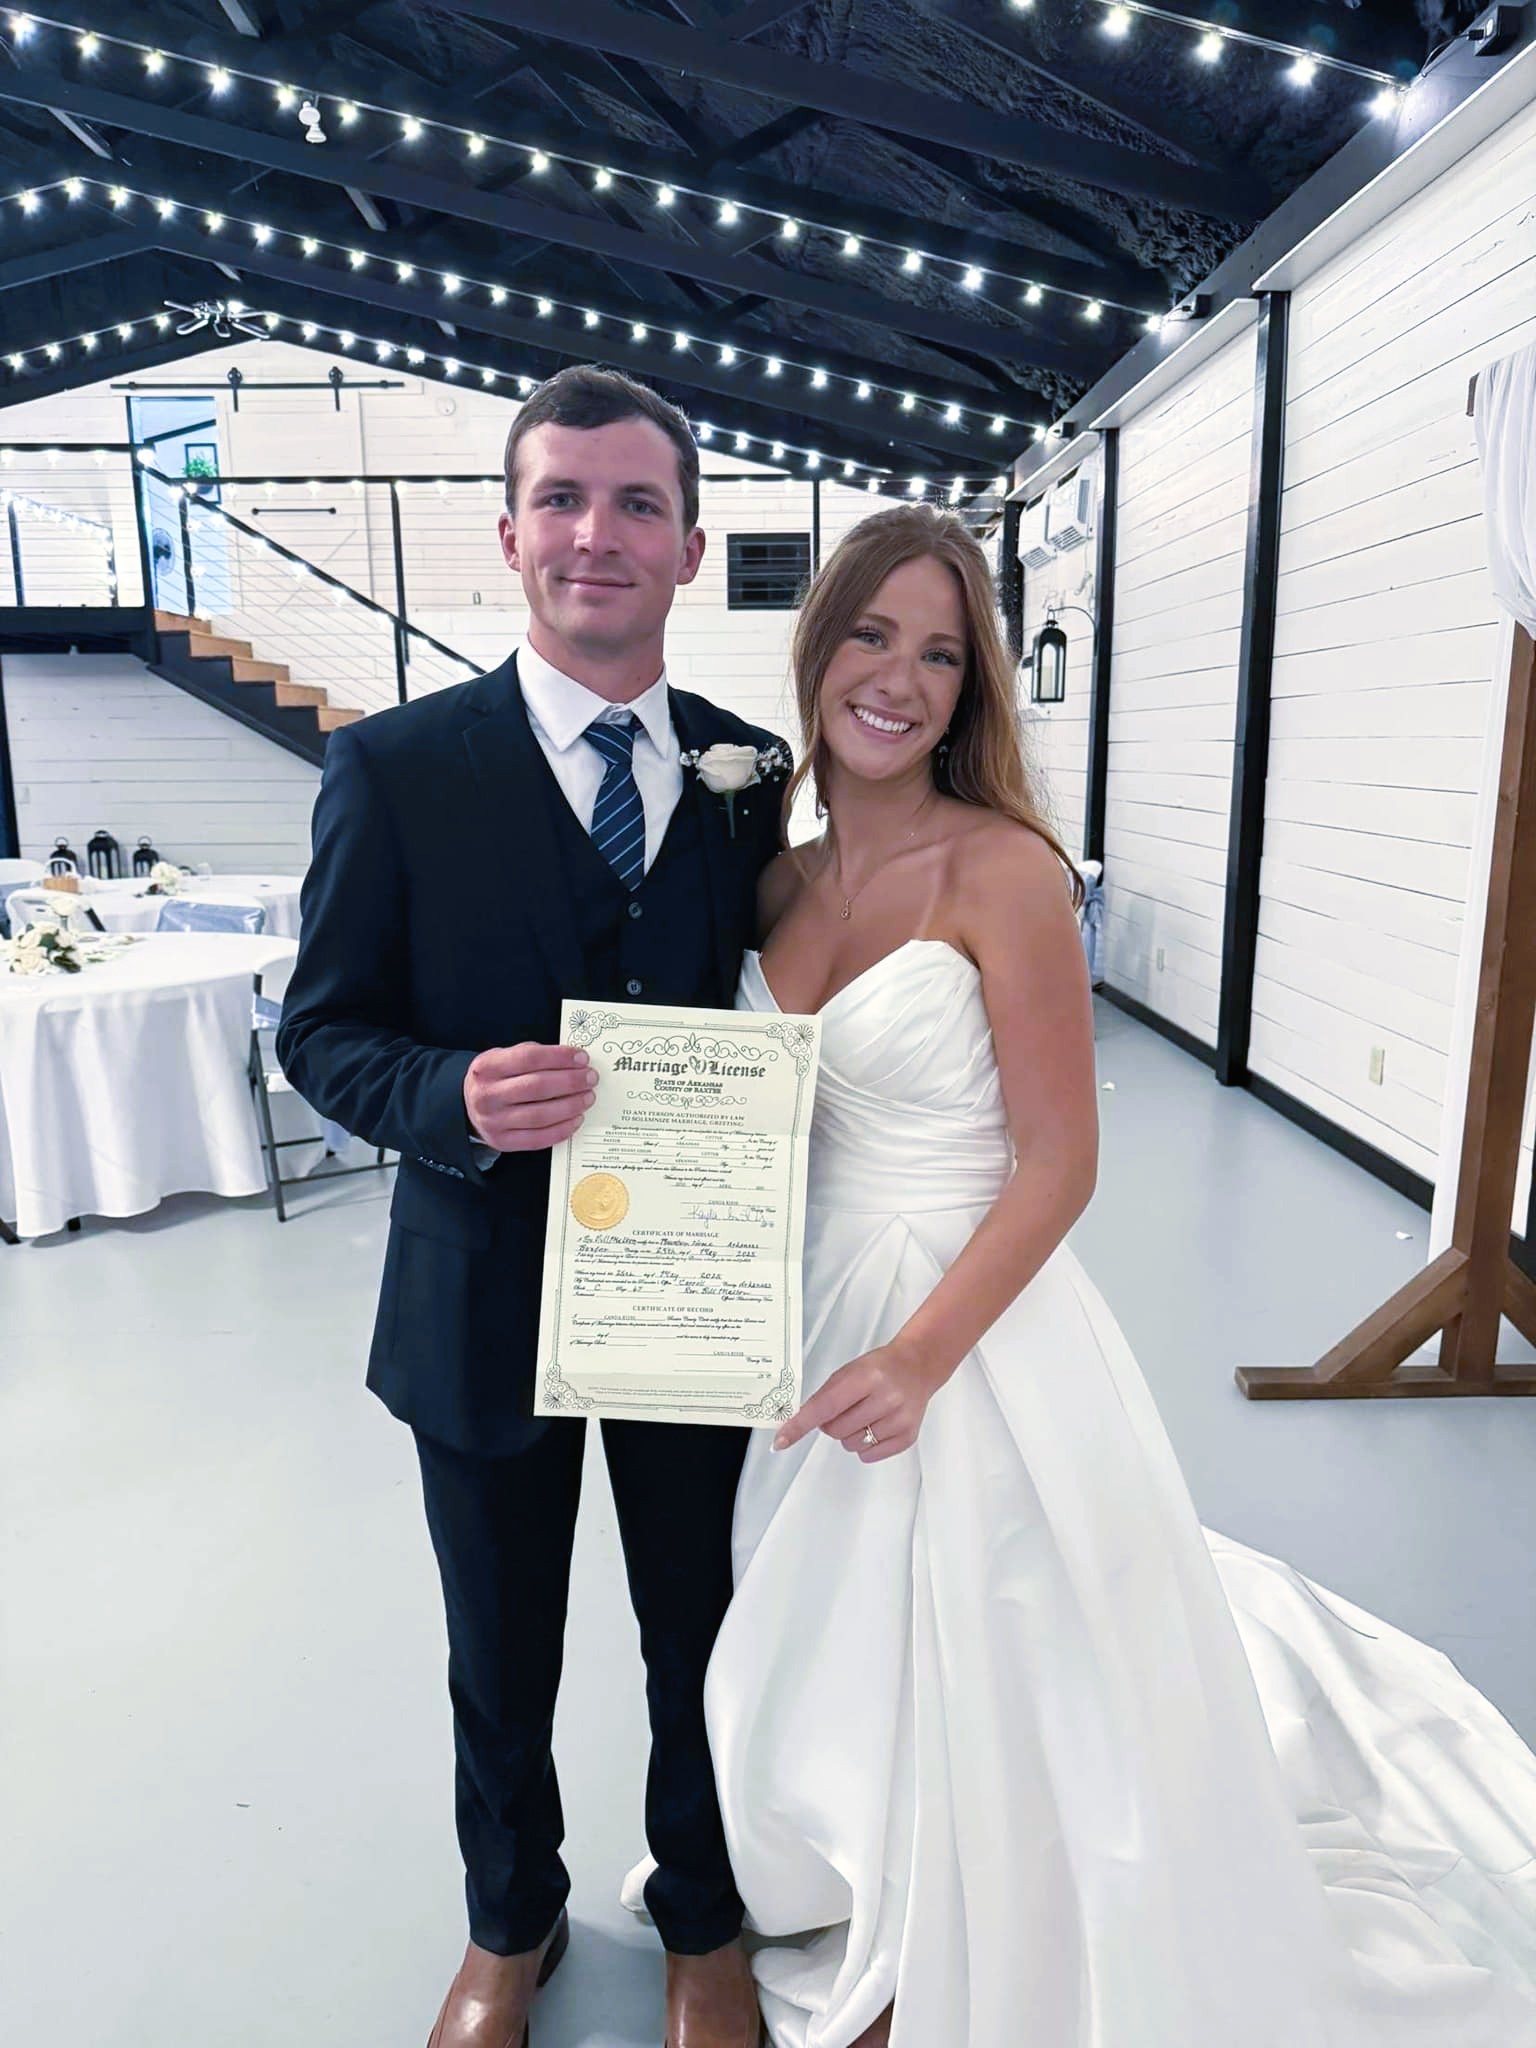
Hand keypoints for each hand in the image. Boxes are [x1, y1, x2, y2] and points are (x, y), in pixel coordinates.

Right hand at [464, 1042, 594, 1152]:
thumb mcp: (502, 1058)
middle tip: (590, 1078)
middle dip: (571, 1081)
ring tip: (587, 1097)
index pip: (529, 1058)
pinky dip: (562, 1129)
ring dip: (571, 1105)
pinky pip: (539, 1138)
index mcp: (487, 1067)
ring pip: (540, 1115)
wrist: (468, 1107)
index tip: (582, 1058)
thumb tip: (572, 1060)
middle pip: (537, 1087)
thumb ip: (532, 1055)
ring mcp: (494, 1121)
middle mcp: (487, 1095)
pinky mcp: (503, 1142)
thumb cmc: (495, 1079)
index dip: (559, 1057)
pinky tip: (576, 1118)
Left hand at [773, 1339, 941, 1463]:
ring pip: (850, 1445)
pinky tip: (875, 1425)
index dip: (800, 1425)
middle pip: (835, 1430)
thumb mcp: (848, 1372)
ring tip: (864, 1415)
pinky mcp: (907, 1437)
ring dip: (849, 1434)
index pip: (824, 1407)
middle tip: (846, 1408)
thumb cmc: (879, 1368)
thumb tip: (798, 1424)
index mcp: (867, 1377)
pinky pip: (869, 1456)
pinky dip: (864, 1446)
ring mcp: (899, 1420)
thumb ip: (825, 1396)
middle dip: (831, 1424)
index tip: (781, 1441)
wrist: (917, 1367)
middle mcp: (886, 1398)